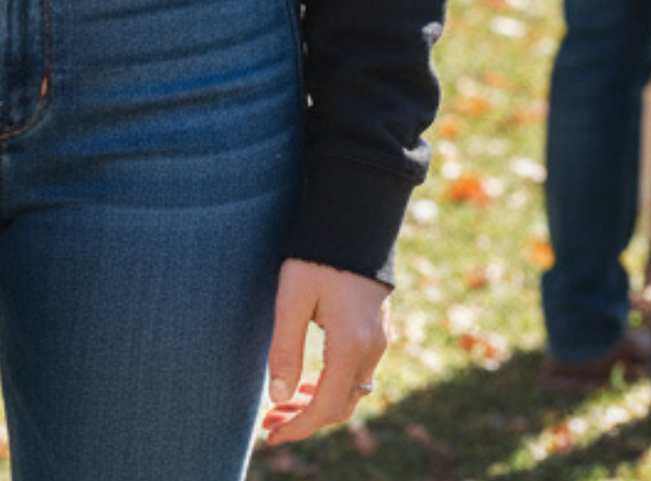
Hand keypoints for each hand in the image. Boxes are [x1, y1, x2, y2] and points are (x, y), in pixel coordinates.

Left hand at [261, 257, 389, 443]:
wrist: (355, 216)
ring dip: (318, 403)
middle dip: (305, 420)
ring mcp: (380, 339)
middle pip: (341, 406)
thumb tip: (278, 398)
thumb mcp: (293, 297)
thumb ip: (286, 349)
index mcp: (351, 345)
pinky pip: (358, 373)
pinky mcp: (380, 329)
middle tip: (270, 423)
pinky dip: (333, 386)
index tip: (270, 435)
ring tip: (283, 405)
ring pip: (351, 391)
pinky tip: (309, 381)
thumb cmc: (318, 253)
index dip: (298, 427)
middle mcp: (372, 349)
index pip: (326, 407)